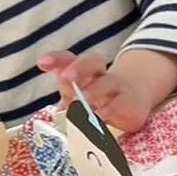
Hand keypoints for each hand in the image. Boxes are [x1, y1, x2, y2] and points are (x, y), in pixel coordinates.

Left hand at [38, 50, 174, 132]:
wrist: (133, 99)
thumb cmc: (99, 98)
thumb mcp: (80, 98)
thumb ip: (68, 101)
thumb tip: (59, 111)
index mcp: (84, 71)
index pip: (69, 60)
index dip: (57, 59)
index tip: (43, 63)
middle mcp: (100, 74)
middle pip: (93, 62)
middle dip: (79, 68)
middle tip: (66, 77)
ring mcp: (117, 87)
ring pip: (106, 83)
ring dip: (92, 92)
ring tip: (79, 102)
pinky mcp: (129, 102)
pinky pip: (120, 103)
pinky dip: (110, 109)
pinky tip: (100, 116)